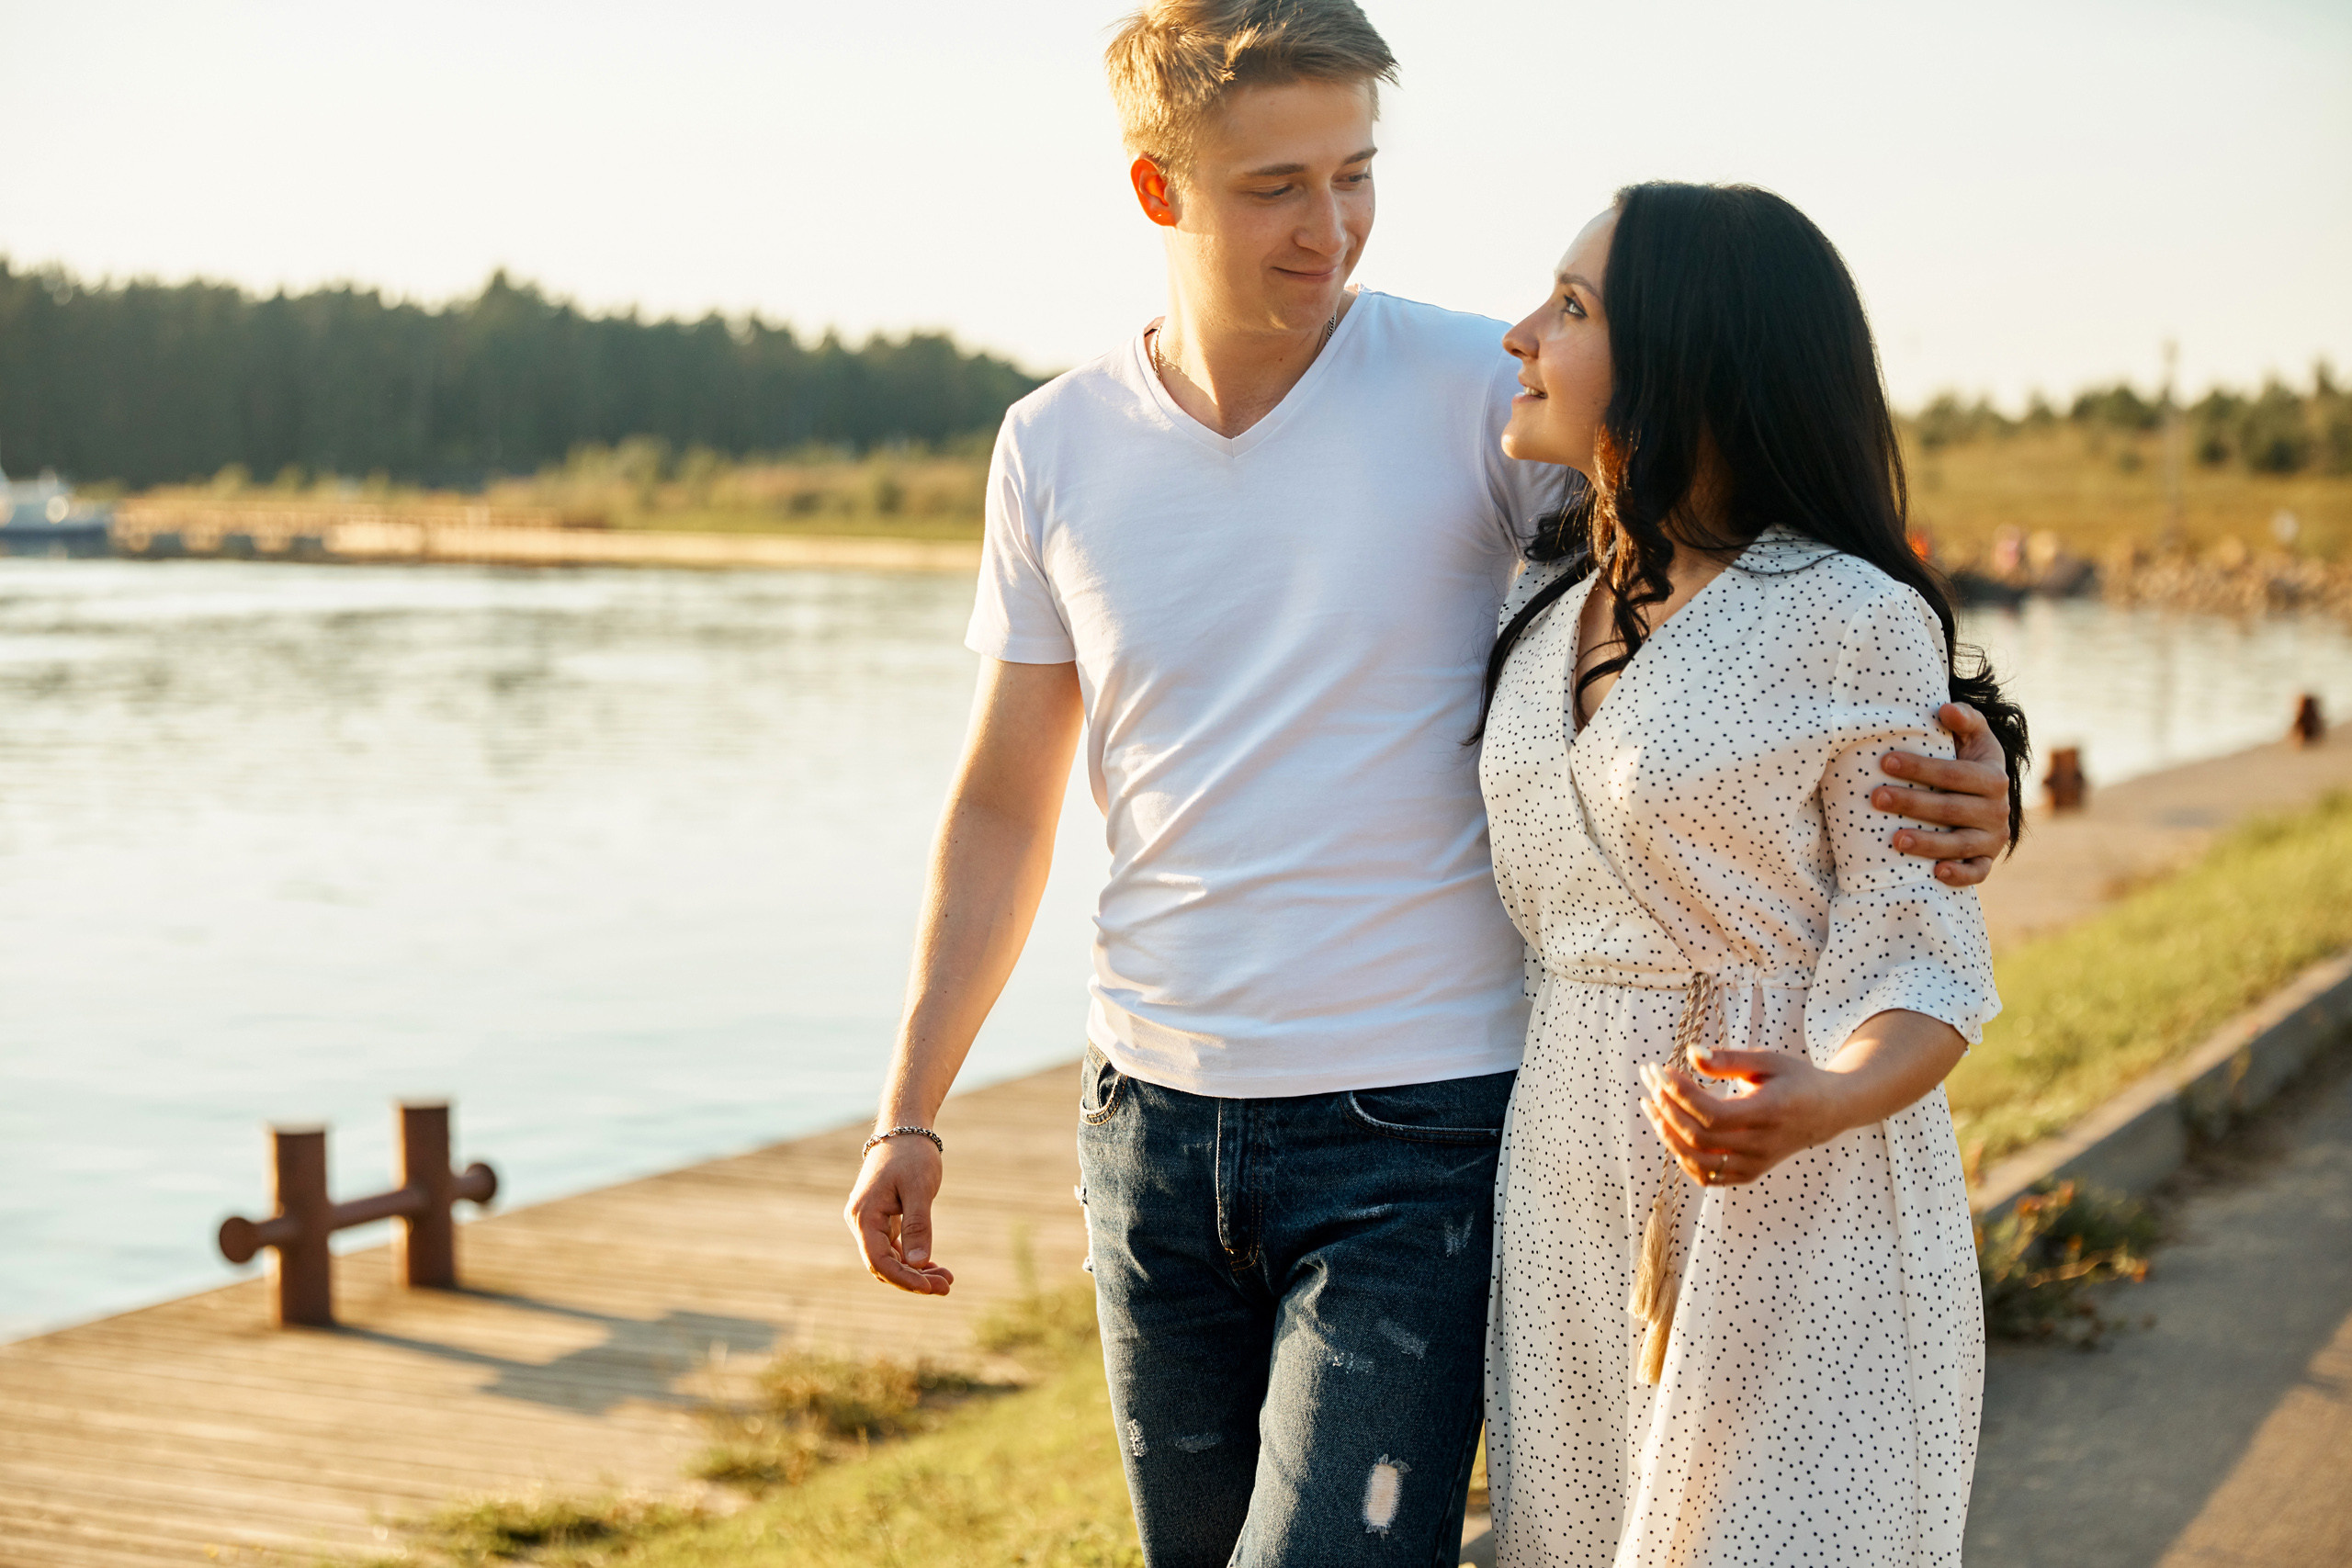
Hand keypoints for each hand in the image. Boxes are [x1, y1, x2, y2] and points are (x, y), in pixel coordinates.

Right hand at [843, 1138, 954, 1295]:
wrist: (905, 1128)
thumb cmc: (912, 1154)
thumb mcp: (919, 1188)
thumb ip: (918, 1225)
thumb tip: (918, 1263)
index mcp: (864, 1215)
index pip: (879, 1261)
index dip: (904, 1279)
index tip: (931, 1288)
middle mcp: (861, 1222)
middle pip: (883, 1265)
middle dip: (914, 1280)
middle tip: (948, 1287)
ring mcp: (871, 1222)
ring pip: (889, 1259)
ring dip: (915, 1272)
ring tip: (947, 1280)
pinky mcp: (882, 1219)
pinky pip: (894, 1249)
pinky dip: (913, 1259)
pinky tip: (935, 1267)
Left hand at [1638, 1049, 1852, 1186]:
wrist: (1827, 1111)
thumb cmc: (1794, 1079)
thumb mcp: (1767, 1061)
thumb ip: (1728, 1060)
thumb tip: (1691, 1052)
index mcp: (1769, 1113)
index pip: (1712, 1113)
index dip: (1680, 1093)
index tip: (1662, 1069)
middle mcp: (1762, 1145)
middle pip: (1699, 1138)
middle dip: (1666, 1108)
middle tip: (1650, 1080)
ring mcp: (1755, 1165)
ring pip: (1697, 1162)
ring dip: (1667, 1133)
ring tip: (1651, 1105)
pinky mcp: (1749, 1174)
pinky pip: (1706, 1175)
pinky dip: (1682, 1155)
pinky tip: (1669, 1128)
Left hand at [1873, 701, 2012, 886]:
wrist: (1987, 795)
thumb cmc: (1969, 759)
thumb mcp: (1974, 736)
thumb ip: (1965, 719)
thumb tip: (1944, 710)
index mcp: (1993, 777)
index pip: (1954, 774)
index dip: (1921, 768)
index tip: (1885, 761)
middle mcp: (1997, 810)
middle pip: (1952, 809)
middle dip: (1913, 804)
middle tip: (1877, 797)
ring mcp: (1993, 838)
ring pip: (1960, 844)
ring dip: (1928, 843)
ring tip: (1895, 840)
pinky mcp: (1986, 860)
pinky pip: (1977, 873)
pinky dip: (1959, 875)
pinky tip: (1935, 873)